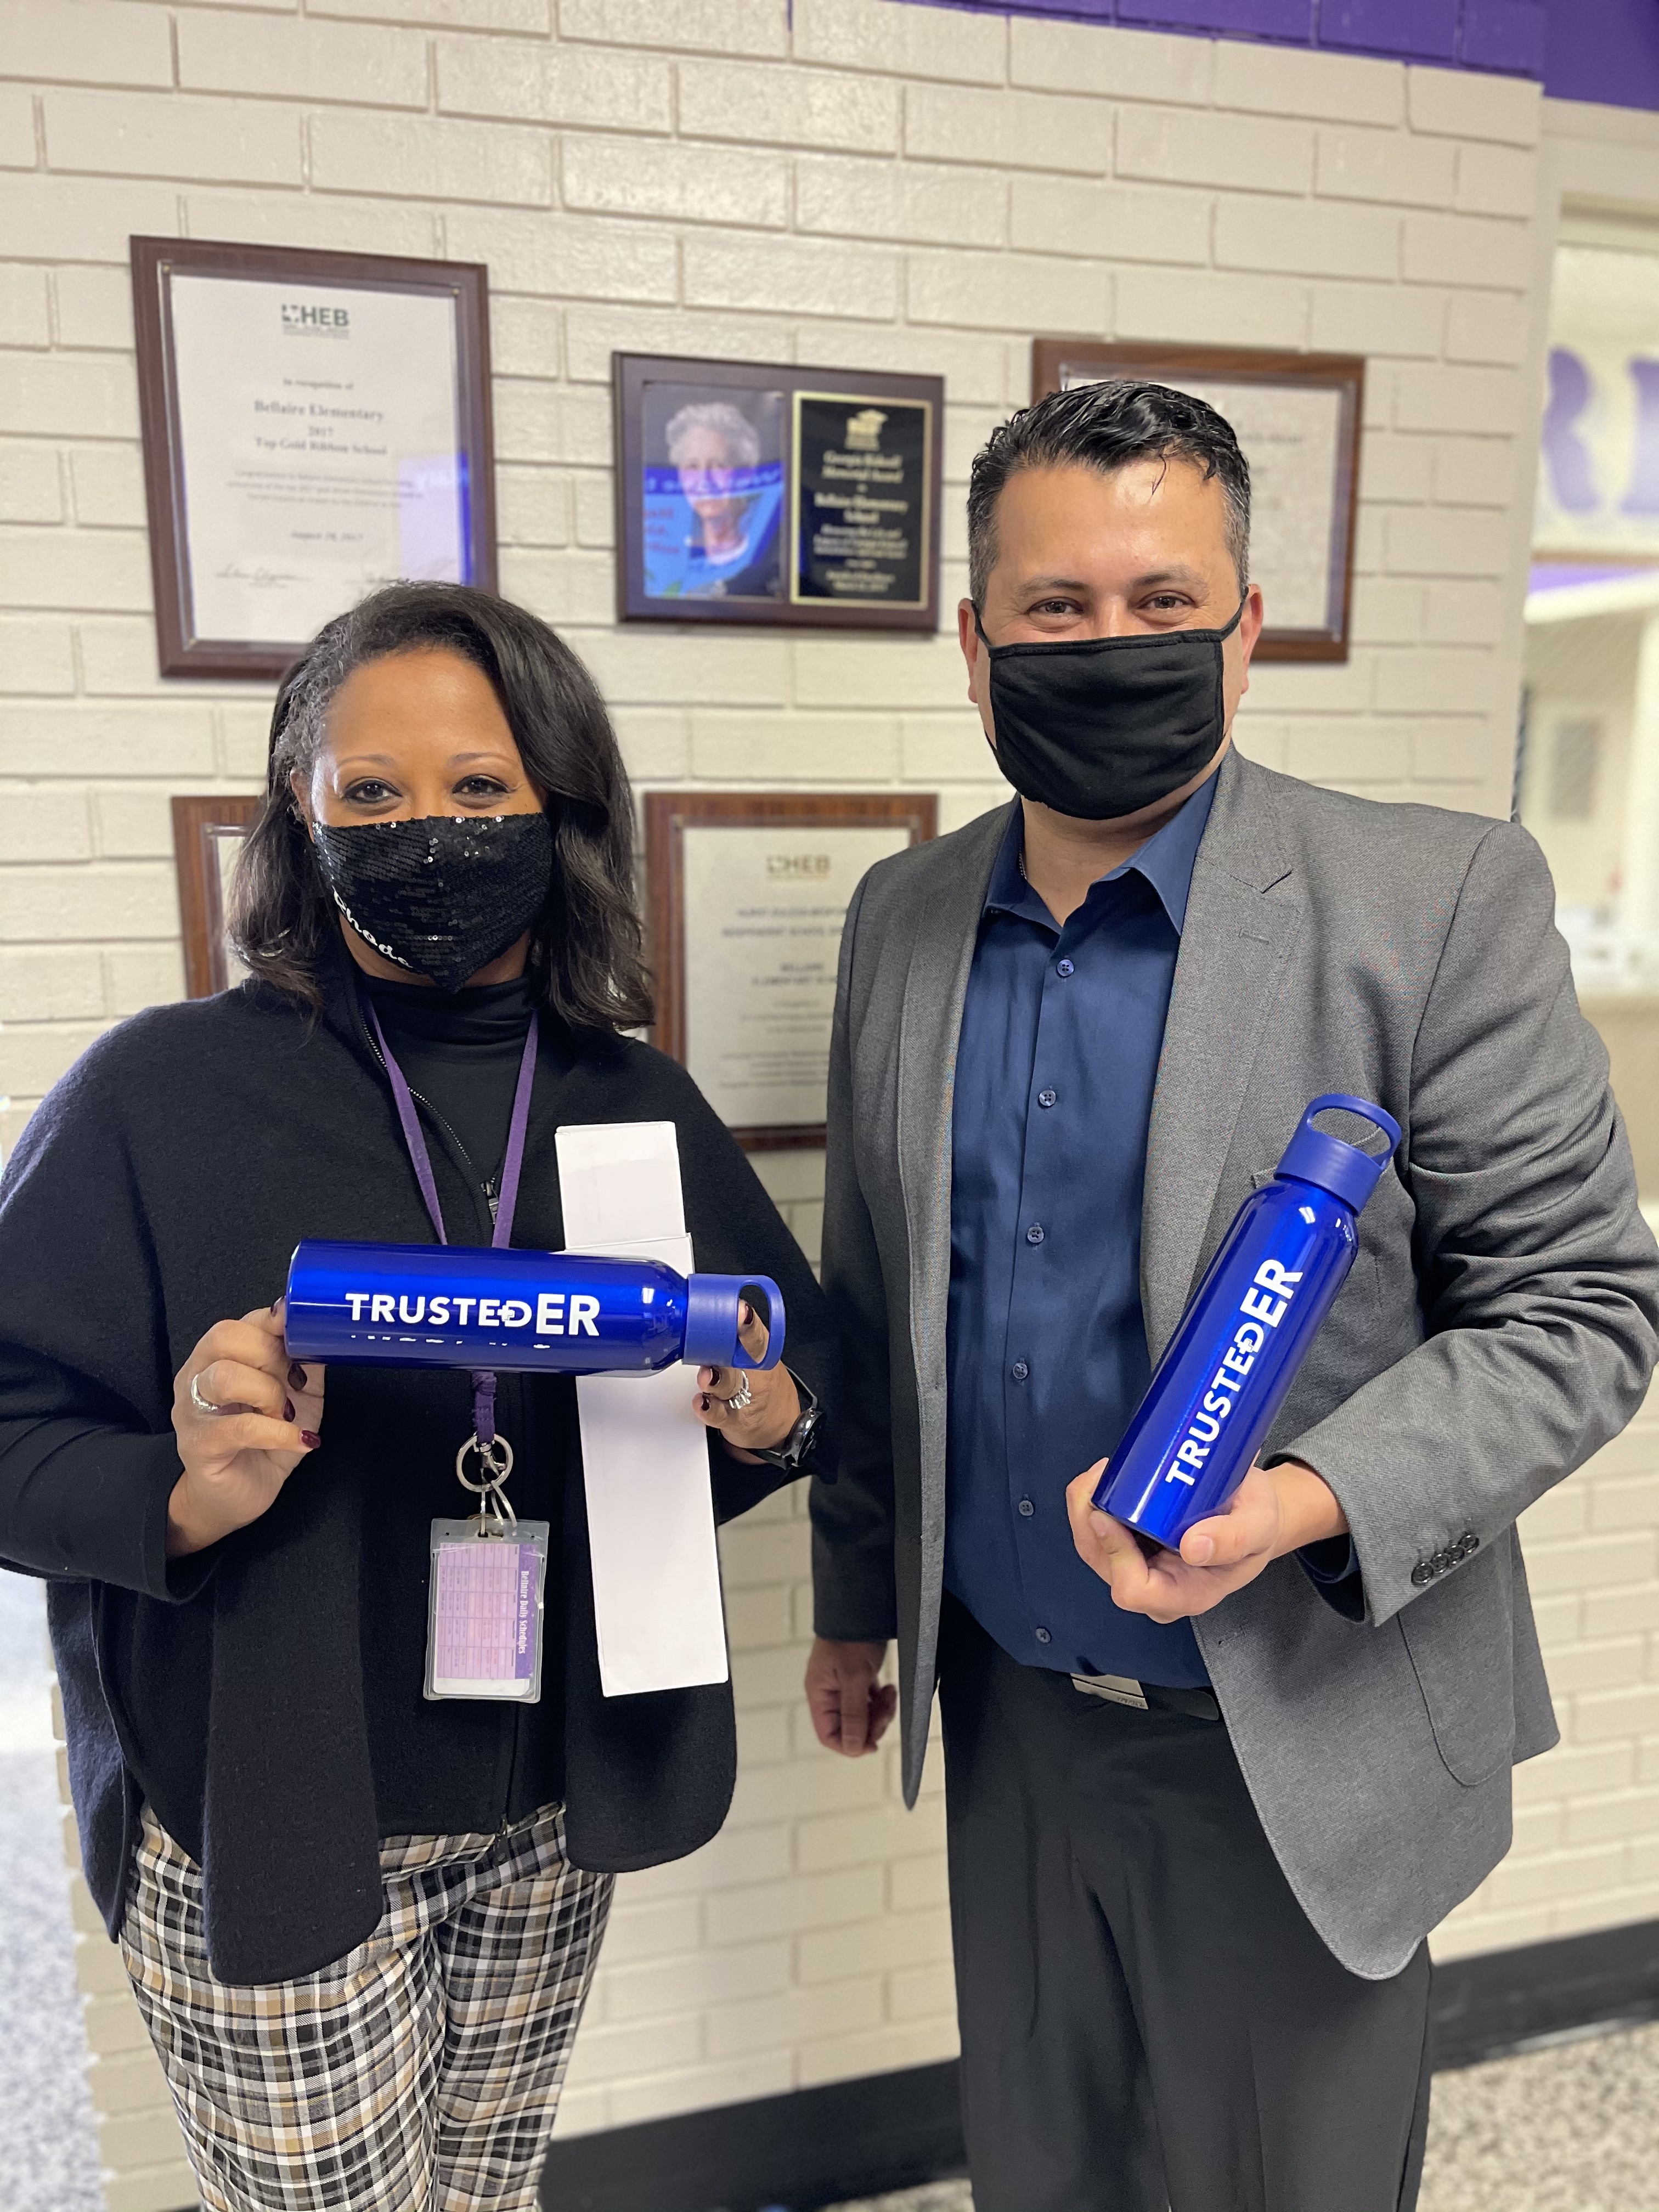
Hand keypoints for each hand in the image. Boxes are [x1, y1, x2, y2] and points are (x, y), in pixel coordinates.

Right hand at [166, 1301, 324, 1557]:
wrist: (237, 1496)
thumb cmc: (265, 1440)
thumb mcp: (294, 1393)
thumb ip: (303, 1360)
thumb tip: (325, 1333)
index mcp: (218, 1357)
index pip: (241, 1321)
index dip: (277, 1323)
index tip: (305, 1335)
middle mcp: (197, 1376)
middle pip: (225, 1337)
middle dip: (271, 1355)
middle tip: (293, 1382)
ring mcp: (192, 1411)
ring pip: (225, 1377)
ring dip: (269, 1392)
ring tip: (287, 1413)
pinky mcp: (199, 1446)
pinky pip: (239, 1428)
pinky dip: (278, 1431)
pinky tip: (299, 1439)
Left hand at [693, 1300, 799, 1459]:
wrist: (779, 1426)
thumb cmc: (761, 1384)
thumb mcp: (757, 1357)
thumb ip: (733, 1338)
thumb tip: (703, 1309)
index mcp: (760, 1354)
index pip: (757, 1336)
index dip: (749, 1324)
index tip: (742, 1311)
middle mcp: (754, 1375)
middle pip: (743, 1360)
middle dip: (729, 1349)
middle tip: (718, 1339)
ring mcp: (744, 1398)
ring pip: (730, 1387)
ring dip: (716, 1380)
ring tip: (707, 1375)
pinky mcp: (733, 1420)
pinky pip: (720, 1415)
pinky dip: (709, 1409)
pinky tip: (701, 1403)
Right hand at [806, 1636, 896, 1755]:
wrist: (863, 1604)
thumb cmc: (853, 1637)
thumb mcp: (854, 1678)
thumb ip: (853, 1715)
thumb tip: (853, 1748)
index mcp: (819, 1694)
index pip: (829, 1735)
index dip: (851, 1744)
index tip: (873, 1741)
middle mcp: (829, 1692)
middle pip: (849, 1727)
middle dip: (871, 1724)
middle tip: (887, 1710)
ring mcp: (843, 1683)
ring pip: (862, 1714)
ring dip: (879, 1711)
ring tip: (890, 1694)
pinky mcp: (857, 1675)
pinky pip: (868, 1699)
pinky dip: (880, 1699)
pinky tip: (888, 1687)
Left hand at [1065, 1456, 1346, 1624]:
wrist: (1252, 1513)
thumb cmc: (1256, 1523)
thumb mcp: (1259, 1525)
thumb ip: (1234, 1539)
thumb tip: (1193, 1547)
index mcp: (1186, 1594)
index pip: (1134, 1589)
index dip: (1115, 1553)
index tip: (1110, 1514)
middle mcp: (1155, 1588)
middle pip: (1102, 1563)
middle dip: (1089, 1518)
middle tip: (1105, 1474)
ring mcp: (1139, 1568)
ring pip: (1093, 1545)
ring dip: (1087, 1506)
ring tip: (1107, 1471)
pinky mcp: (1130, 1547)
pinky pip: (1097, 1531)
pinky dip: (1094, 1503)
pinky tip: (1109, 1478)